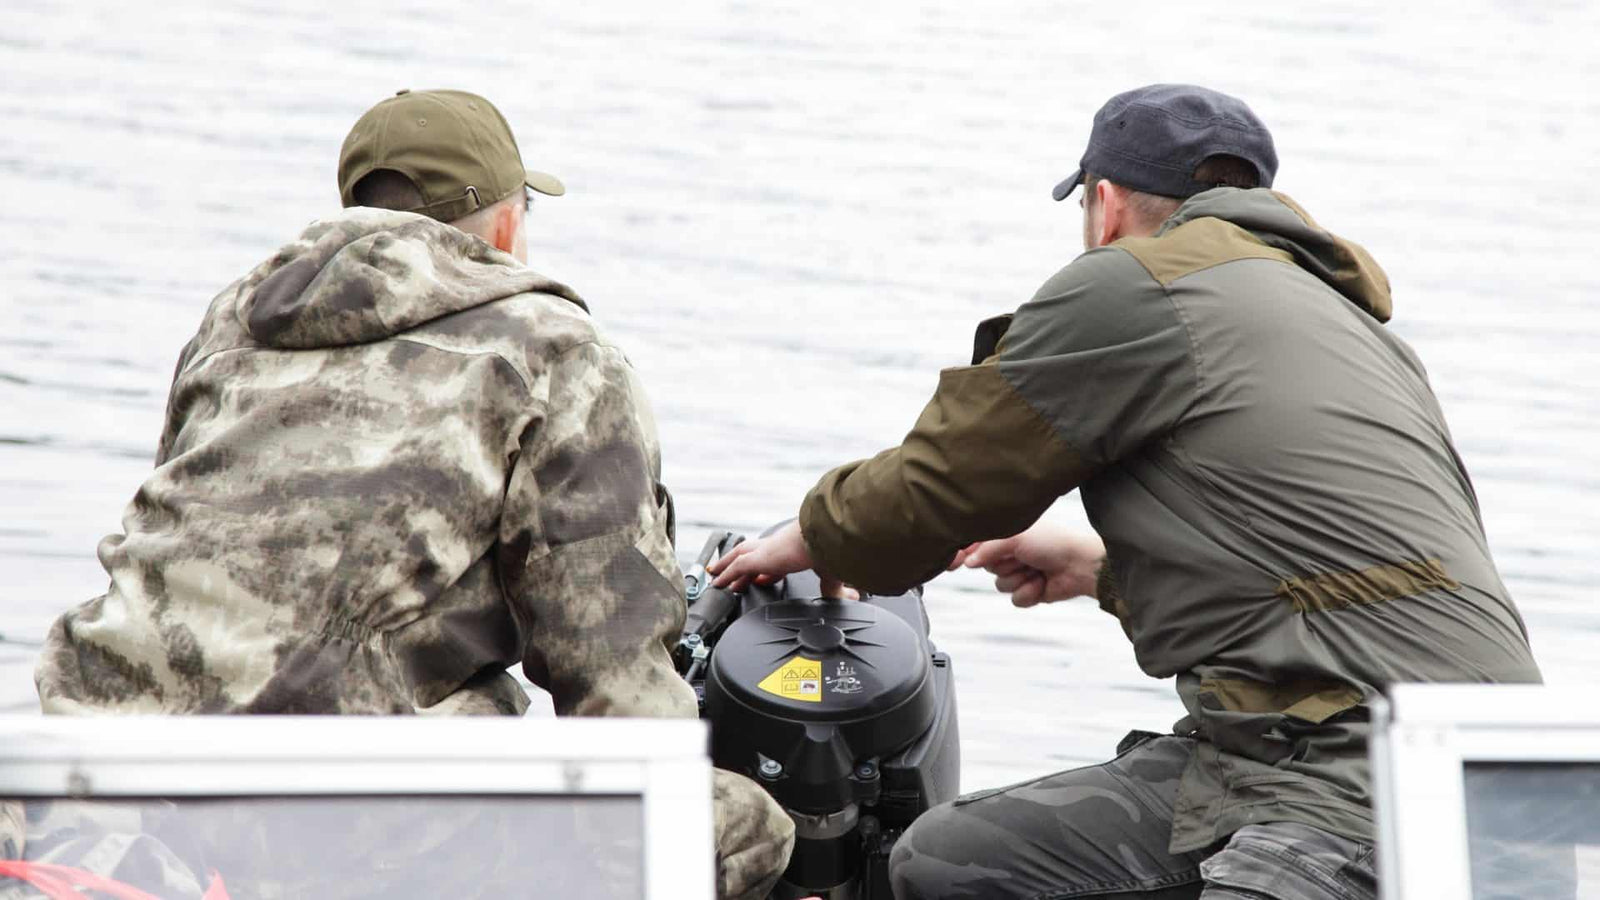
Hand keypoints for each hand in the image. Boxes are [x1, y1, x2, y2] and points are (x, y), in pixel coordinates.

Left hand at [707, 520, 854, 597]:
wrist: (824, 538)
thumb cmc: (830, 550)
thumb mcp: (832, 574)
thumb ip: (836, 588)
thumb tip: (851, 598)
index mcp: (794, 548)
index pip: (776, 560)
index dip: (767, 571)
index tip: (762, 578)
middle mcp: (778, 546)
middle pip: (753, 555)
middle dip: (740, 566)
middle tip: (730, 578)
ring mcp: (766, 550)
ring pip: (739, 557)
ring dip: (726, 567)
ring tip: (715, 577)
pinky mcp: (757, 558)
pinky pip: (735, 568)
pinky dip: (725, 575)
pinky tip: (717, 583)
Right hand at [957, 522, 1104, 607]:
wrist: (1080, 565)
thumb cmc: (1053, 542)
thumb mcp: (1016, 537)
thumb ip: (987, 548)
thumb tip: (967, 563)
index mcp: (1007, 534)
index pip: (976, 544)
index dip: (963, 553)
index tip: (952, 563)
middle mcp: (1011, 553)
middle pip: (986, 566)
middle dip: (1004, 564)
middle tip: (1021, 556)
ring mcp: (1020, 572)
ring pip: (1000, 585)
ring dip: (1019, 578)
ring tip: (1036, 568)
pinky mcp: (1029, 591)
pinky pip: (1015, 599)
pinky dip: (1029, 592)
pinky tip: (1042, 582)